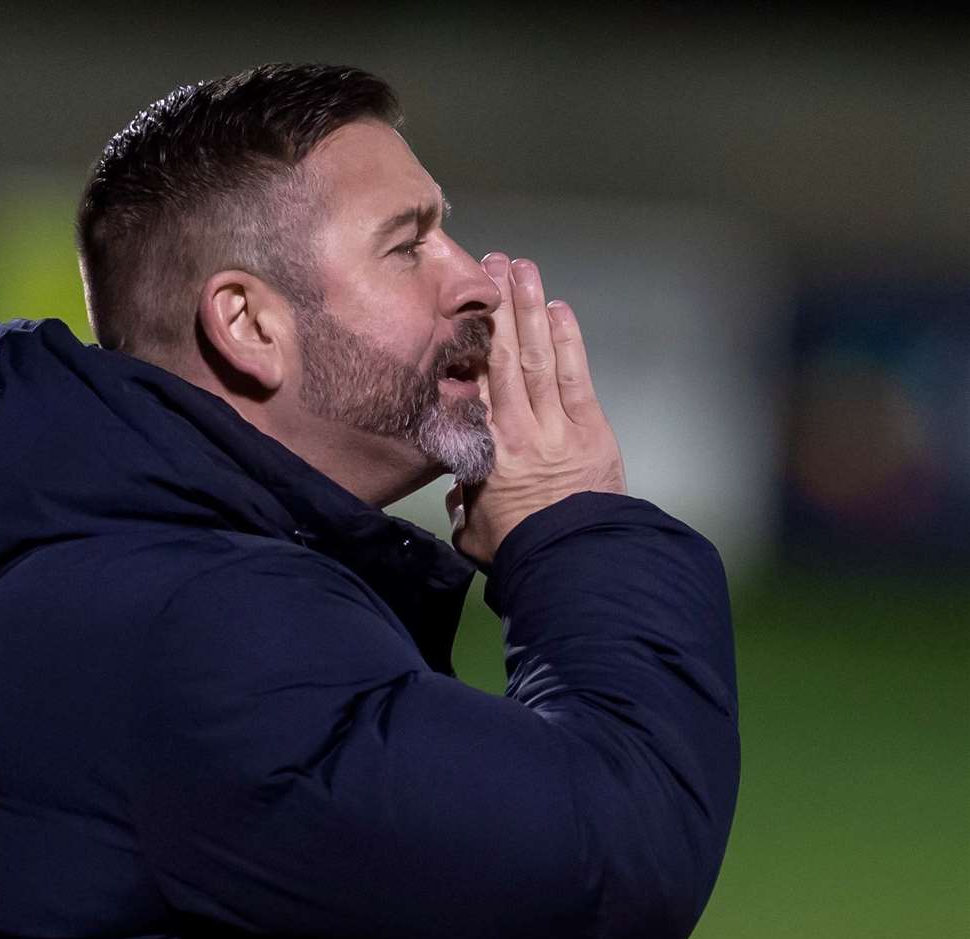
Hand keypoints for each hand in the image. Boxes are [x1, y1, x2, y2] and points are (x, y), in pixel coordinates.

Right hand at [448, 254, 625, 566]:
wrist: (574, 563)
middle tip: (489, 265)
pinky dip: (568, 340)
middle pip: (504, 357)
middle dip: (497, 309)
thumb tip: (458, 490)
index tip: (456, 312)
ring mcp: (557, 425)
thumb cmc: (519, 551)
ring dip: (530, 310)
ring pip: (539, 357)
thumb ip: (463, 501)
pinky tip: (559, 309)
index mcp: (484, 451)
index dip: (465, 345)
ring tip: (521, 269)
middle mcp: (517, 428)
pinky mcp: (591, 428)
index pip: (471, 387)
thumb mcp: (473, 529)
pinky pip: (576, 376)